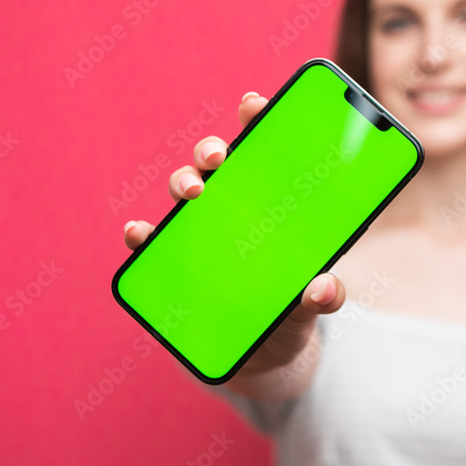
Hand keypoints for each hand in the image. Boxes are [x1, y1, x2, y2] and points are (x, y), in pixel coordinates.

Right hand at [122, 91, 347, 382]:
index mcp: (273, 203)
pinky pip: (151, 242)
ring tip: (195, 191)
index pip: (264, 150)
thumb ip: (324, 296)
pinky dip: (142, 235)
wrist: (262, 360)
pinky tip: (141, 233)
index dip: (257, 120)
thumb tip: (321, 288)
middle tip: (220, 157)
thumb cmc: (291, 313)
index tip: (254, 105)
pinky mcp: (173, 265)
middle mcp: (233, 208)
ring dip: (184, 182)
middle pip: (218, 163)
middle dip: (214, 150)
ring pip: (184, 191)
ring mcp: (200, 233)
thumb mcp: (313, 306)